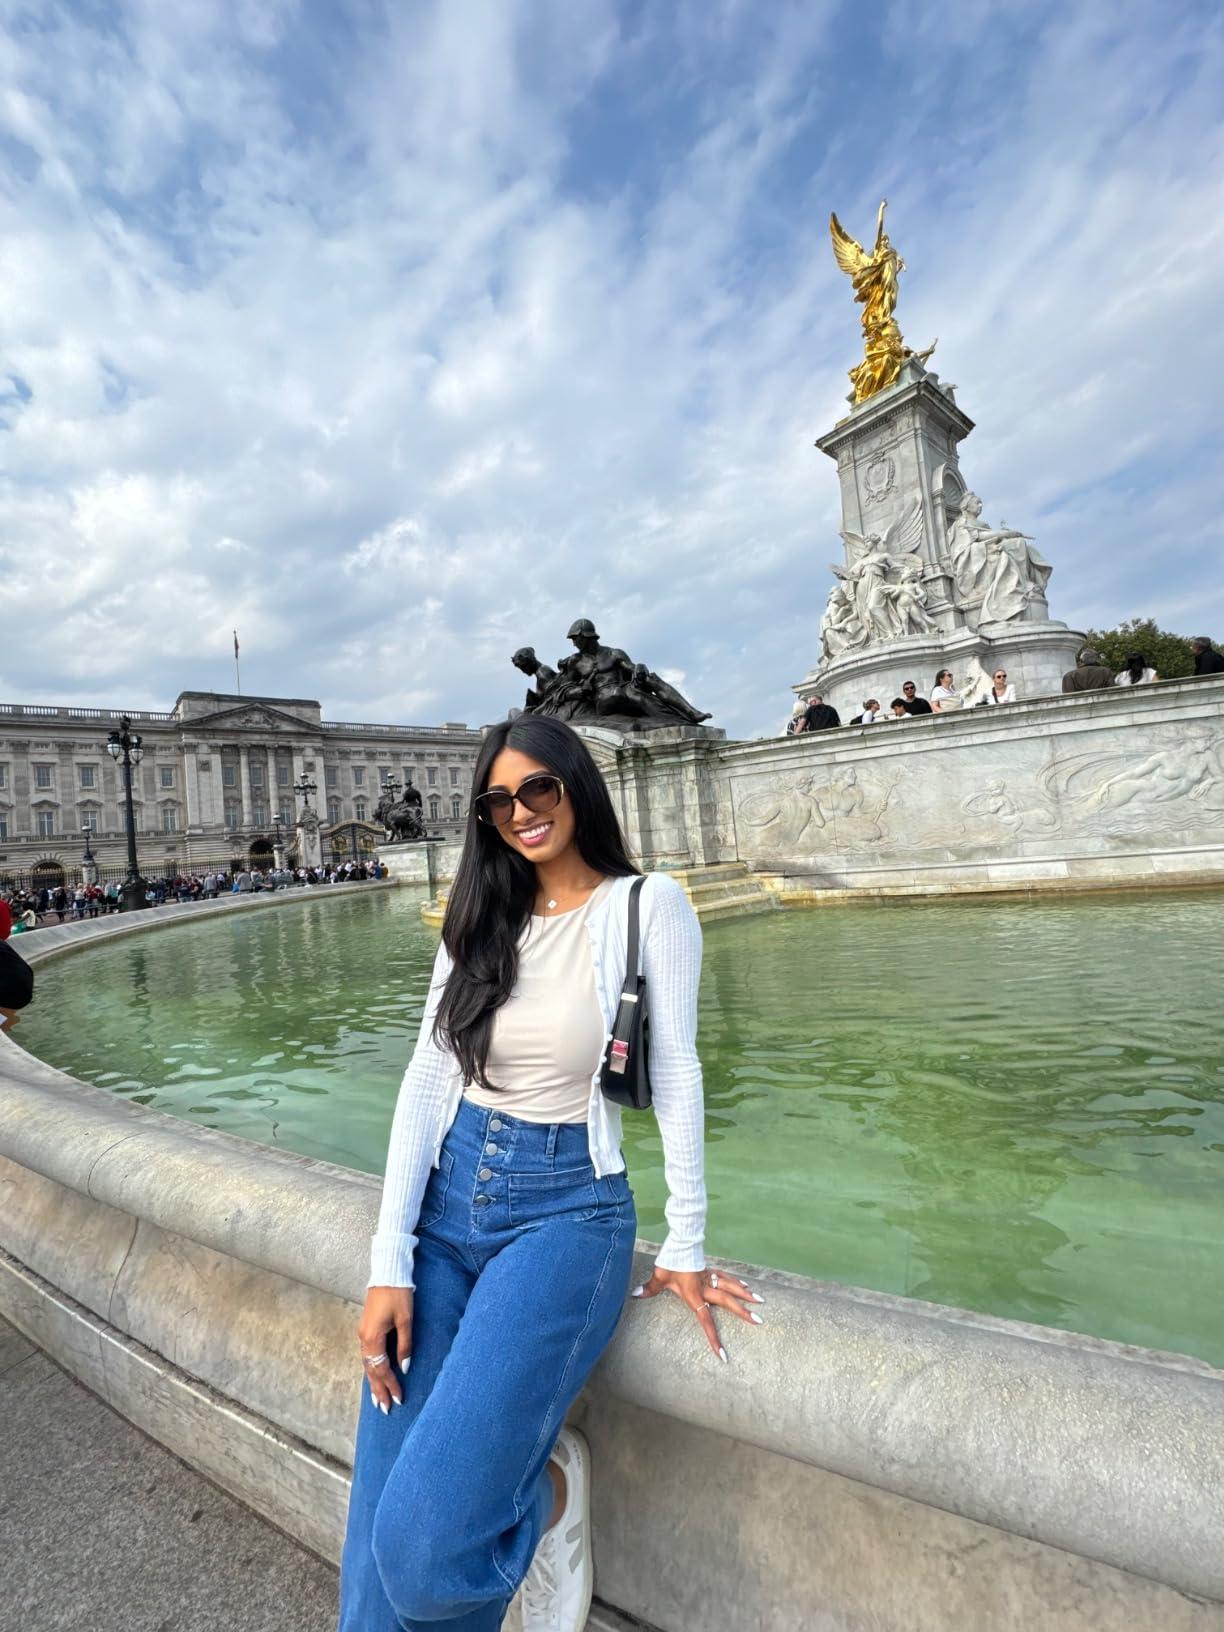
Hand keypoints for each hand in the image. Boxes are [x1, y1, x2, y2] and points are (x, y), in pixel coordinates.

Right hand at [358, 1286, 413, 1412]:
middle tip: (385, 1409)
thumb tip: (404, 1367)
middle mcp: (364, 1338)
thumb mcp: (406, 1320)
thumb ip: (405, 1346)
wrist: (388, 1272)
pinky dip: (372, 1368)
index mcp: (372, 1338)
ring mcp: (363, 1333)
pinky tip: (375, 1374)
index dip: (390, 1385)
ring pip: (367, 1363)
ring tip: (378, 1399)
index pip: (381, 1369)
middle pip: (371, 1370)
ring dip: (373, 1381)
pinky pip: (367, 1354)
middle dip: (378, 1390)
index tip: (398, 1400)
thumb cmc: (398, 1294)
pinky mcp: (366, 1328)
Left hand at [633, 1265, 763, 1362]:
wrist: (678, 1242)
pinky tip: (745, 1285)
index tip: (723, 1354)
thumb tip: (635, 1294)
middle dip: (743, 1312)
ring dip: (745, 1295)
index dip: (713, 1338)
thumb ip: (649, 1288)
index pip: (705, 1320)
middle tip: (759, 1320)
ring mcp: (710, 1277)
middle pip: (727, 1301)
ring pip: (731, 1287)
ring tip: (761, 1302)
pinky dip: (736, 1282)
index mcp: (694, 1294)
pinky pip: (726, 1277)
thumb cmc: (669, 1261)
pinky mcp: (709, 1269)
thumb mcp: (659, 1276)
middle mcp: (706, 1287)